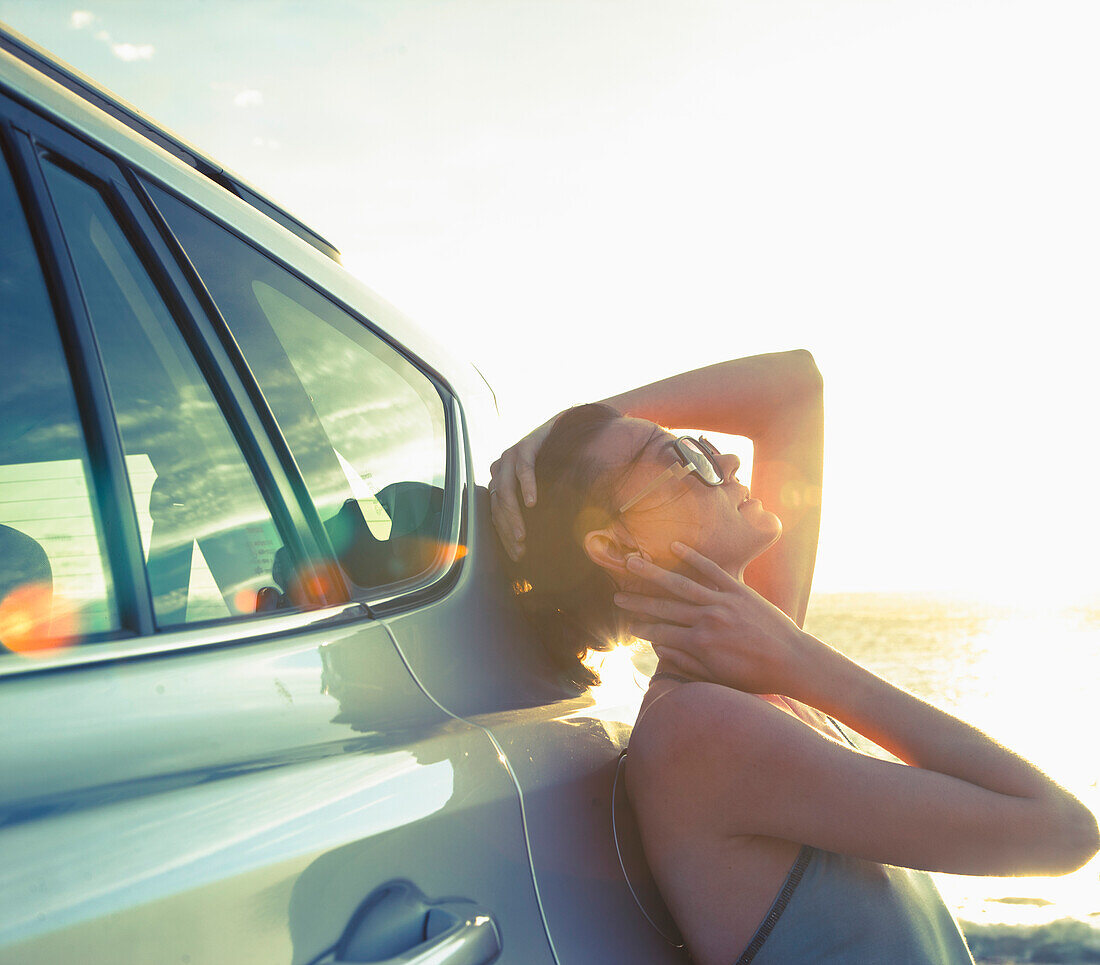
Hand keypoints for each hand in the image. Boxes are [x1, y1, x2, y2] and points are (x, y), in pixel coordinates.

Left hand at [488, 413, 558, 560]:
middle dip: (508, 531)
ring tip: (523, 535)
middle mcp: (500, 470)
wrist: (565, 430)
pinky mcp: (525, 446)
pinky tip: (532, 503)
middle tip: (521, 550)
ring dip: (514, 515)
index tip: (517, 556)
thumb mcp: (541, 491)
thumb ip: (533, 511)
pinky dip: (527, 487)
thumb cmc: (554, 466)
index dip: (505, 536)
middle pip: (498, 506)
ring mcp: (509, 457)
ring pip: (505, 491)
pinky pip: (523, 469)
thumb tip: (535, 542)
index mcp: (499, 483)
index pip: (496, 515)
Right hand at [614, 542, 813, 694]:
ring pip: (680, 584)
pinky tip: (674, 547)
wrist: (793, 661)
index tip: (626, 623)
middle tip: (616, 595)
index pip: (660, 632)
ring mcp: (723, 601)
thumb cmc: (755, 675)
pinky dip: (693, 557)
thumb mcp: (717, 677)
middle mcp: (707, 619)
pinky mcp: (739, 589)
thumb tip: (659, 649)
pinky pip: (712, 569)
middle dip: (638, 601)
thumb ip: (686, 663)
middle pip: (663, 606)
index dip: (641, 628)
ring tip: (632, 563)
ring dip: (653, 573)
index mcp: (700, 644)